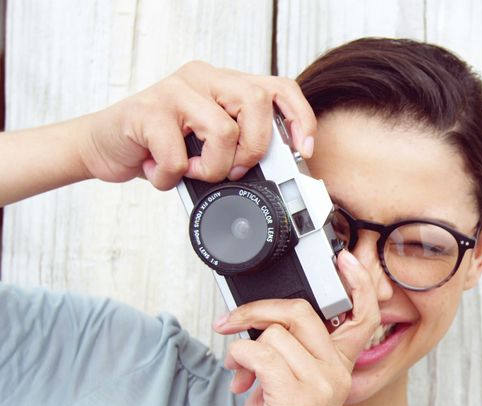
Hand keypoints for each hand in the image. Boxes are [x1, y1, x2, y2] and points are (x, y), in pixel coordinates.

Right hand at [76, 61, 315, 189]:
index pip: (279, 87)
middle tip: (234, 170)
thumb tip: (277, 172)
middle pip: (256, 104)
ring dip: (213, 167)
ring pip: (223, 130)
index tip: (302, 151)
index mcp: (224, 83)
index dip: (298, 118)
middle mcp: (202, 78)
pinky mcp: (147, 110)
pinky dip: (172, 176)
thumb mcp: (208, 143)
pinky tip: (160, 171)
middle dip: (253, 150)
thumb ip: (239, 144)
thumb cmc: (160, 146)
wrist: (103, 146)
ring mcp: (174, 90)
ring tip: (191, 171)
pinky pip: (179, 155)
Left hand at [213, 250, 381, 405]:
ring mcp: (319, 386)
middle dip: (259, 310)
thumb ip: (291, 352)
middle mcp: (336, 374)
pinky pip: (259, 354)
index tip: (345, 260)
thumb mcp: (290, 387)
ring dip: (243, 344)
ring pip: (276, 332)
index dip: (359, 284)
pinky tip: (238, 381)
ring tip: (238, 369)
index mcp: (340, 368)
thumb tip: (266, 321)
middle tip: (233, 323)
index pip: (363, 316)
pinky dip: (238, 361)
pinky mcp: (295, 399)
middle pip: (303, 311)